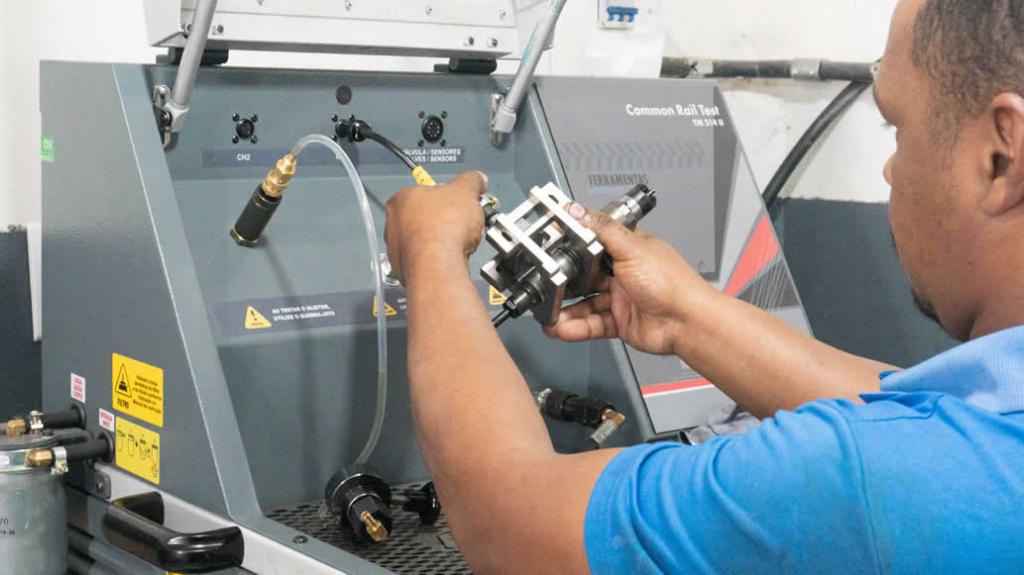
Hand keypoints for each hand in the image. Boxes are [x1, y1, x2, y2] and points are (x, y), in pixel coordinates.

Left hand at [384, 171, 487, 282]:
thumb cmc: (444, 227)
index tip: (460, 204)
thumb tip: (477, 179)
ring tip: (458, 243)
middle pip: (424, 217)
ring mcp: (396, 249)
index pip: (426, 192)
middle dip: (444, 221)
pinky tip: (450, 258)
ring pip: (423, 241)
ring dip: (440, 242)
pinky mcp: (403, 271)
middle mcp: (392, 224)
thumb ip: (471, 180)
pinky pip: (424, 261)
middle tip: (461, 224)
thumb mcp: (466, 191)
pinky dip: (437, 260)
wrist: (438, 267)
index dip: (447, 197)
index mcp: (401, 198)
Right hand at [543, 202, 717, 355]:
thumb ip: (602, 229)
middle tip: (545, 287)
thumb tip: (578, 210)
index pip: (592, 245)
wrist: (687, 322)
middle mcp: (623, 273)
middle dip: (564, 284)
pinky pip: (592, 324)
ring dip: (566, 310)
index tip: (549, 252)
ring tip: (549, 315)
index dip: (571, 249)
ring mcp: (620, 299)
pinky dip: (576, 327)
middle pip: (584, 277)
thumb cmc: (671, 283)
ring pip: (585, 304)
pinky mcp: (619, 322)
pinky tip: (563, 328)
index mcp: (627, 250)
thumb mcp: (632, 248)